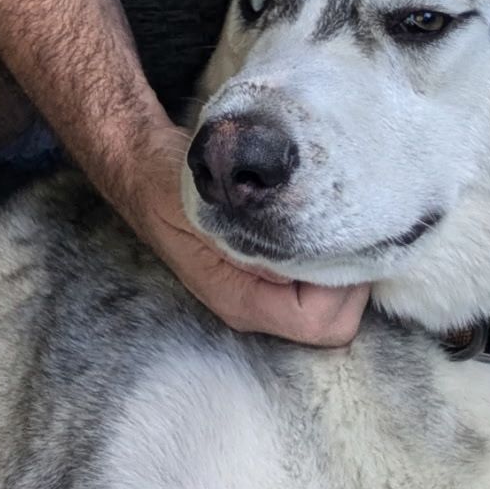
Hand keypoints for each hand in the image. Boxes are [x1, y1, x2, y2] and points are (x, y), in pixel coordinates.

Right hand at [120, 125, 367, 346]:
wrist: (140, 165)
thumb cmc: (165, 182)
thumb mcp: (200, 202)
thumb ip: (244, 236)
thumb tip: (299, 260)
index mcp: (239, 300)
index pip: (319, 323)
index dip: (341, 285)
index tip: (338, 233)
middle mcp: (254, 306)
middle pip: (334, 319)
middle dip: (348, 275)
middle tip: (342, 223)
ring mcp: (262, 292)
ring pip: (331, 301)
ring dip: (339, 261)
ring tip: (328, 216)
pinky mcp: (268, 272)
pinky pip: (318, 280)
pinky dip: (328, 252)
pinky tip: (317, 219)